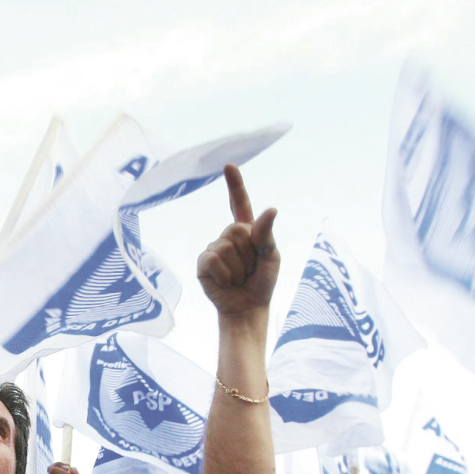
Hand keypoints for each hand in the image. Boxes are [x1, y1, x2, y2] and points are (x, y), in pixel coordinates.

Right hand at [196, 165, 278, 317]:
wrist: (246, 307)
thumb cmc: (262, 282)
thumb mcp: (271, 257)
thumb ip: (267, 234)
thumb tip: (271, 209)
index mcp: (247, 231)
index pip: (240, 203)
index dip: (234, 185)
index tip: (229, 166)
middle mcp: (228, 236)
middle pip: (236, 230)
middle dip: (248, 253)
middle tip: (250, 269)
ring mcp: (214, 248)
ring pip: (225, 247)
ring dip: (238, 268)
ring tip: (239, 278)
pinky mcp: (203, 263)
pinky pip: (213, 259)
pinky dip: (224, 274)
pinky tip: (226, 283)